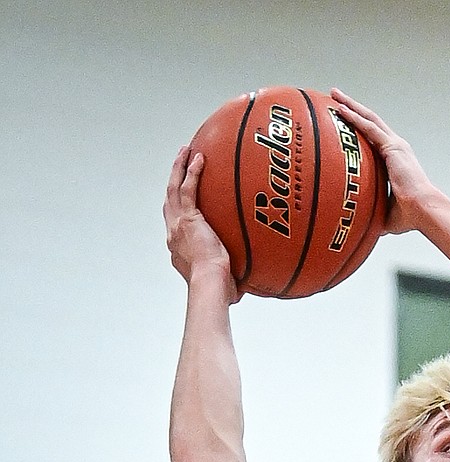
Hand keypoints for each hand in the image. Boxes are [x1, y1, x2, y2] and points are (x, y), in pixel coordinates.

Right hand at [164, 147, 238, 300]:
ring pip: (173, 188)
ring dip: (178, 168)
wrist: (211, 284)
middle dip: (173, 180)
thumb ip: (232, 277)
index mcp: (179, 247)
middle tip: (180, 165)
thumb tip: (248, 286)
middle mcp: (174, 234)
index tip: (184, 200)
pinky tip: (200, 158)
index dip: (177, 208)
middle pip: (169, 200)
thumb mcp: (224, 281)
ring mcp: (178, 224)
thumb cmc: (218, 290)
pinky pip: (188, 188)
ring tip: (185, 151)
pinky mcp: (187, 218)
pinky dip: (192, 172)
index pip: (176, 223)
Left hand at [328, 92, 424, 234]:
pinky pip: (369, 128)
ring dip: (350, 105)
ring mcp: (395, 145)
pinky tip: (340, 108)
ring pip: (368, 118)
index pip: (374, 138)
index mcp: (396, 160)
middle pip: (370, 121)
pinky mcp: (393, 147)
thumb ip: (374, 212)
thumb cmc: (411, 216)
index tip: (345, 121)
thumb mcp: (386, 213)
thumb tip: (361, 224)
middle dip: (353, 108)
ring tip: (334, 94)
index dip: (360, 127)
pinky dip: (354, 117)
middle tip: (336, 97)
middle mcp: (396, 148)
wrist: (424, 211)